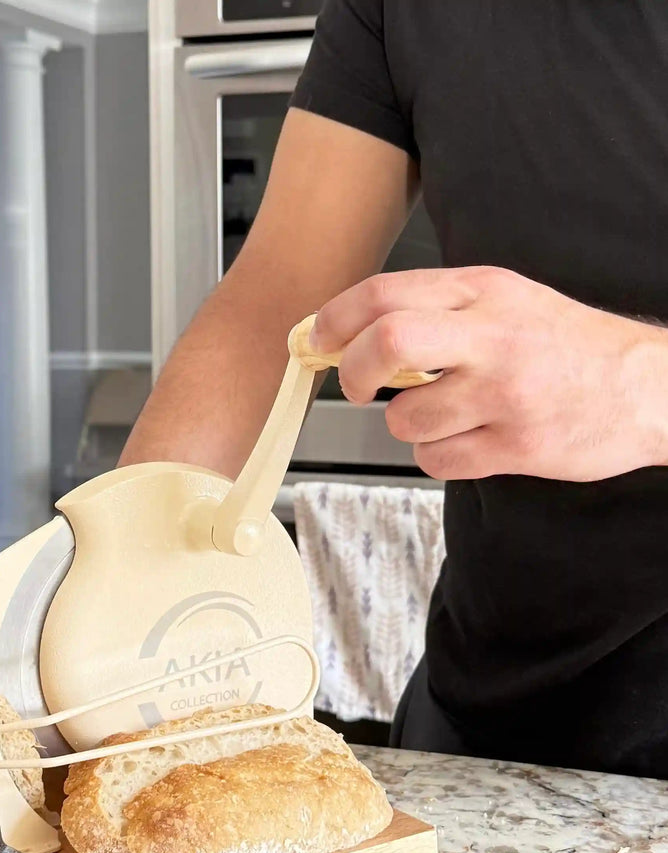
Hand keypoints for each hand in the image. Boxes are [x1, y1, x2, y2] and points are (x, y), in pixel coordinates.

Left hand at [309, 266, 667, 480]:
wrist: (649, 387)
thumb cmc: (568, 348)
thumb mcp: (506, 302)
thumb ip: (438, 311)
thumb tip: (357, 332)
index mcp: (484, 292)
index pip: (385, 293)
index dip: (334, 320)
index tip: (318, 342)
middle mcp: (493, 337)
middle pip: (387, 343)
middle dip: (356, 372)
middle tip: (360, 388)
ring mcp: (506, 393)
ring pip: (408, 418)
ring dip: (409, 427)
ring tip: (442, 418)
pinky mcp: (516, 446)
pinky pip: (438, 460)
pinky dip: (437, 457)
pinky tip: (467, 442)